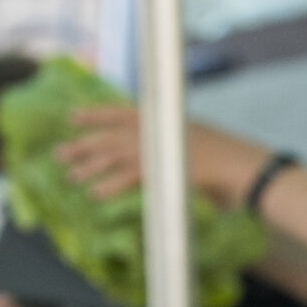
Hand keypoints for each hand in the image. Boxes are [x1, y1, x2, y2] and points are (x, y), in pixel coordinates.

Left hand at [60, 107, 268, 208]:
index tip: (72, 116)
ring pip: (114, 155)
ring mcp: (160, 149)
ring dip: (90, 167)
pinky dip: (111, 186)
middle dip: (83, 144)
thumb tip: (153, 154)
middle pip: (110, 135)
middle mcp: (157, 129)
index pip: (121, 112)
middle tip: (59, 154)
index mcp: (163, 118)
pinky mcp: (164, 170)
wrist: (247, 167)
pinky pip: (129, 178)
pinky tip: (96, 195)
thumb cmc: (228, 158)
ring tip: (71, 177)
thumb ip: (169, 144)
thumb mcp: (194, 143)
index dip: (96, 114)